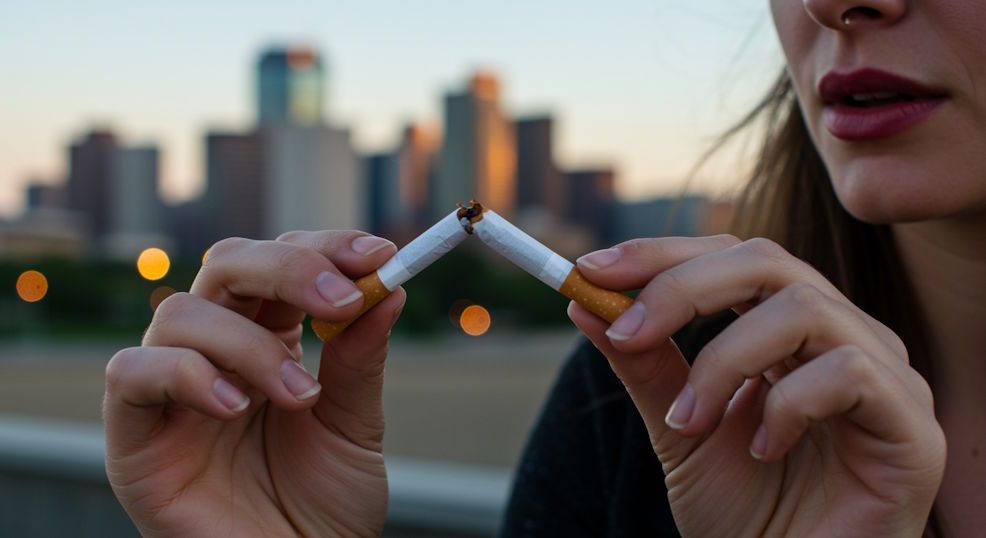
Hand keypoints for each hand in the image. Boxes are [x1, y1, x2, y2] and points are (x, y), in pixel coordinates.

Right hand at [104, 231, 401, 536]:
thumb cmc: (322, 507)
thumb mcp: (354, 425)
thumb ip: (360, 359)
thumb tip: (388, 287)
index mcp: (269, 340)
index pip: (283, 263)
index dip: (326, 249)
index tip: (379, 255)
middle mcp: (215, 353)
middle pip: (229, 264)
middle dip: (289, 269)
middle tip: (341, 299)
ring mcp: (171, 390)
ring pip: (181, 311)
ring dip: (249, 344)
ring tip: (298, 397)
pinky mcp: (134, 435)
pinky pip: (130, 373)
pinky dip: (185, 375)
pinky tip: (235, 408)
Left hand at [570, 236, 944, 536]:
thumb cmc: (743, 514)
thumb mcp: (678, 429)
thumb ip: (644, 364)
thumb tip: (582, 301)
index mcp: (789, 331)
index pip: (731, 259)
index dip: (662, 256)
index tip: (592, 270)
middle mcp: (841, 338)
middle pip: (767, 261)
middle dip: (682, 288)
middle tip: (625, 331)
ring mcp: (885, 375)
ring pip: (804, 308)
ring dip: (725, 360)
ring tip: (689, 422)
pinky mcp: (911, 425)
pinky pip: (849, 372)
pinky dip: (787, 405)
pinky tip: (763, 450)